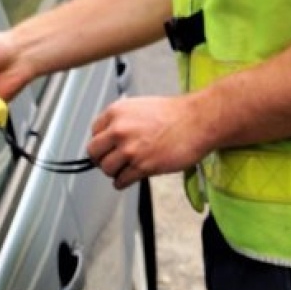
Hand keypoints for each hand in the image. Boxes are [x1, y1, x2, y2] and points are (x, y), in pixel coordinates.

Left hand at [87, 95, 208, 190]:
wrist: (197, 121)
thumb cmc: (174, 113)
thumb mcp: (140, 107)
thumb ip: (122, 120)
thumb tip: (111, 136)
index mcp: (117, 112)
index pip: (94, 132)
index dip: (102, 141)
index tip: (109, 146)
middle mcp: (119, 130)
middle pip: (94, 152)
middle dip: (102, 158)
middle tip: (113, 160)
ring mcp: (130, 149)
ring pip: (106, 169)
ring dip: (114, 171)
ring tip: (126, 168)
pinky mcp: (142, 167)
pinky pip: (120, 181)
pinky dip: (123, 182)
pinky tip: (131, 177)